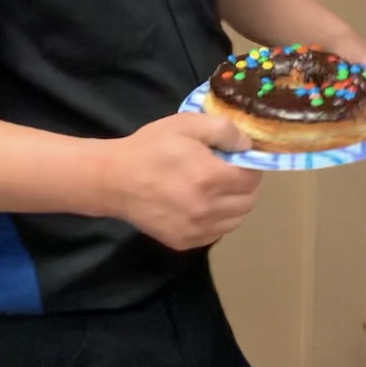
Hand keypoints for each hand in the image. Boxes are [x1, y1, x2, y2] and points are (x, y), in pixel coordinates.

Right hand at [100, 113, 262, 250]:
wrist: (113, 180)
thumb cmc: (150, 148)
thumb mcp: (186, 124)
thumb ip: (223, 130)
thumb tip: (247, 145)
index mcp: (210, 178)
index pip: (252, 179)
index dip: (249, 166)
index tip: (236, 159)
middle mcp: (207, 209)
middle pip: (247, 202)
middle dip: (243, 186)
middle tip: (225, 173)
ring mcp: (196, 229)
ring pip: (235, 221)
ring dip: (232, 205)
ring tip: (212, 190)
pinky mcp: (184, 242)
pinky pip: (216, 233)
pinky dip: (216, 220)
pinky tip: (199, 205)